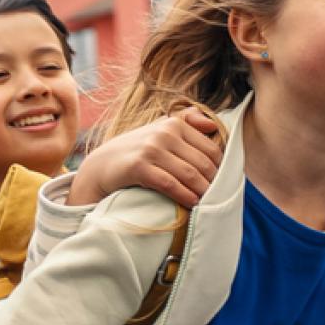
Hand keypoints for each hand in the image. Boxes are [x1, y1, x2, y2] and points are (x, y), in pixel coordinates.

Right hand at [67, 107, 223, 206]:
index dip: (220, 168)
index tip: (222, 182)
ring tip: (207, 202)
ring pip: (189, 174)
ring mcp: (151, 149)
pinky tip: (191, 203)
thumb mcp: (160, 130)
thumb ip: (187, 122)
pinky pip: (170, 184)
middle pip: (202, 162)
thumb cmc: (138, 150)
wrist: (102, 165)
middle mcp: (164, 133)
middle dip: (213, 182)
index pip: (210, 148)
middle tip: (218, 197)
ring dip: (202, 191)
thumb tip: (212, 124)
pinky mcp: (139, 166)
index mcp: (174, 123)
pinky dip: (184, 195)